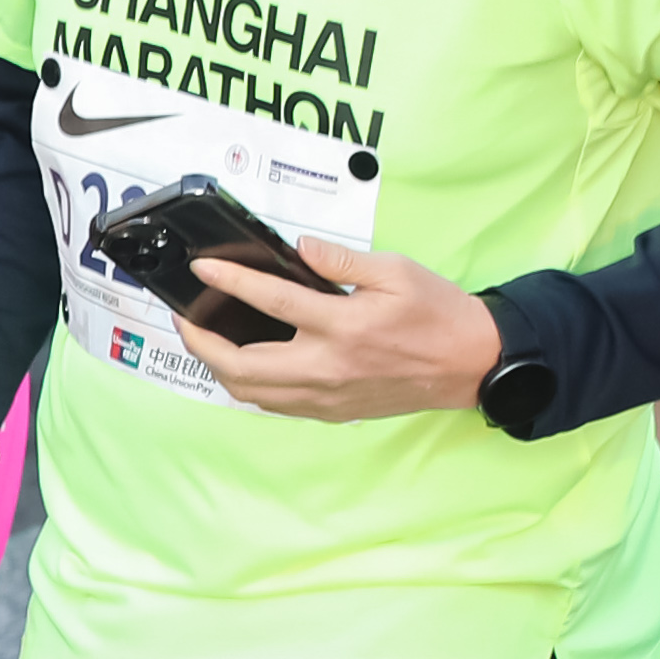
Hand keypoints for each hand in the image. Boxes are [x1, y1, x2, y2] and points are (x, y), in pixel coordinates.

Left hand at [169, 239, 503, 420]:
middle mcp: (329, 366)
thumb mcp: (396, 270)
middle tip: (186, 317)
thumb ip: (341, 260)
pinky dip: (248, 384)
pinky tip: (242, 361)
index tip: (202, 269)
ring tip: (206, 339)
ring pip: (252, 391)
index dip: (230, 282)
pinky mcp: (333, 410)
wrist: (473, 364)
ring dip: (219, 367)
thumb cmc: (439, 314)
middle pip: (241, 364)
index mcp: (345, 326)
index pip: (271, 301)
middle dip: (200, 342)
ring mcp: (328, 394)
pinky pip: (274, 404)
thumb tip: (300, 248)